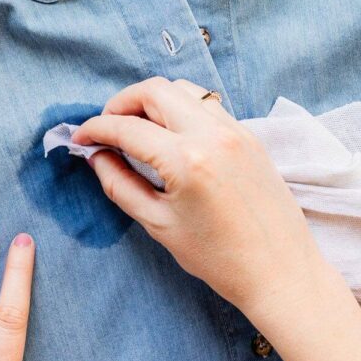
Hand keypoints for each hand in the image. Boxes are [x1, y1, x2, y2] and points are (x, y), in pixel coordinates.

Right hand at [73, 77, 323, 316]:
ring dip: (152, 100)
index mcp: (186, 159)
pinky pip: (207, 105)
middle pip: (154, 90)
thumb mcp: (159, 225)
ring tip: (136, 128)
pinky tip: (170, 135)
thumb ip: (121, 185)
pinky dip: (181, 108)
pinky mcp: (250, 136)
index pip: (127, 127)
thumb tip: (97, 157)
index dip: (96, 129)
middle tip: (106, 128)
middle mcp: (212, 134)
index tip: (80, 138)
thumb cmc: (218, 258)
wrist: (280, 271)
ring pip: (183, 89)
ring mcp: (236, 130)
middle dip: (122, 103)